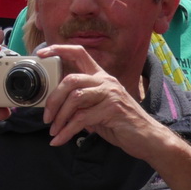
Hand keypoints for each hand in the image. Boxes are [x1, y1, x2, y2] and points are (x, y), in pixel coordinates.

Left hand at [38, 44, 175, 159]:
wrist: (148, 139)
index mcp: (101, 77)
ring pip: (75, 98)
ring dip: (59, 117)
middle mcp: (106, 81)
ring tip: (53, 130)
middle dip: (53, 99)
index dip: (59, 50)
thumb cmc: (120, 123)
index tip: (42, 54)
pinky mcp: (113, 109)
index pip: (79, 53)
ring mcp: (111, 94)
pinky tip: (59, 140)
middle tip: (46, 117)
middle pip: (70, 80)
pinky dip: (66, 131)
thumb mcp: (97, 108)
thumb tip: (54, 105)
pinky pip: (81, 119)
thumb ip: (79, 102)